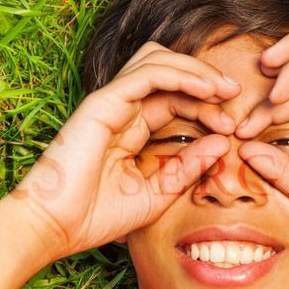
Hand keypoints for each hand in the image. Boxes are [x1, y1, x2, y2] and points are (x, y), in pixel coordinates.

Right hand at [7, 41, 240, 262]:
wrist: (53, 227)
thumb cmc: (95, 217)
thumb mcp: (156, 195)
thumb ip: (187, 169)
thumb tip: (221, 144)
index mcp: (131, 128)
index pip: (175, 100)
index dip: (206, 106)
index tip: (232, 127)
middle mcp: (121, 109)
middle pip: (169, 72)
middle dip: (205, 79)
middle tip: (234, 96)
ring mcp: (110, 102)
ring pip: (158, 60)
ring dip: (194, 69)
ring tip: (222, 89)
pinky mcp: (103, 102)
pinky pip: (147, 73)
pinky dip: (179, 74)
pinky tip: (205, 90)